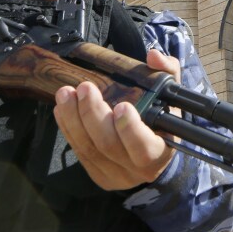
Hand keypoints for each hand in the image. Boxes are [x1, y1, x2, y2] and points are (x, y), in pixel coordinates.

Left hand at [52, 49, 180, 190]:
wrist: (156, 155)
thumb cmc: (164, 120)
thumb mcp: (171, 95)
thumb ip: (167, 72)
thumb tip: (153, 56)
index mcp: (160, 152)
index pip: (144, 147)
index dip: (130, 129)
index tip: (121, 105)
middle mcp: (137, 169)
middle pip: (109, 146)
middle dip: (93, 115)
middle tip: (85, 88)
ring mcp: (115, 175)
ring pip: (89, 149)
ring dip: (73, 119)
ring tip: (65, 94)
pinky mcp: (97, 174)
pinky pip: (79, 153)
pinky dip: (68, 129)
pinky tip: (61, 110)